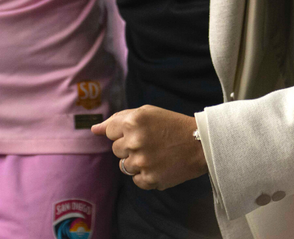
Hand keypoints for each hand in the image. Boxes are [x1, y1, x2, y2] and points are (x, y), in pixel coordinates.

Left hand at [92, 106, 207, 190]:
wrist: (200, 144)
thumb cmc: (171, 125)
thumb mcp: (146, 113)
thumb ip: (118, 119)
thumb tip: (94, 129)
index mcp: (133, 121)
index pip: (109, 131)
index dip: (123, 132)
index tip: (138, 132)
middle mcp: (135, 141)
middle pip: (116, 149)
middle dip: (129, 146)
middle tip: (150, 142)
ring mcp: (142, 162)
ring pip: (124, 166)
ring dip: (137, 161)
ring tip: (155, 154)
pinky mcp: (150, 179)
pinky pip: (136, 180)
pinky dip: (145, 175)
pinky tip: (159, 165)